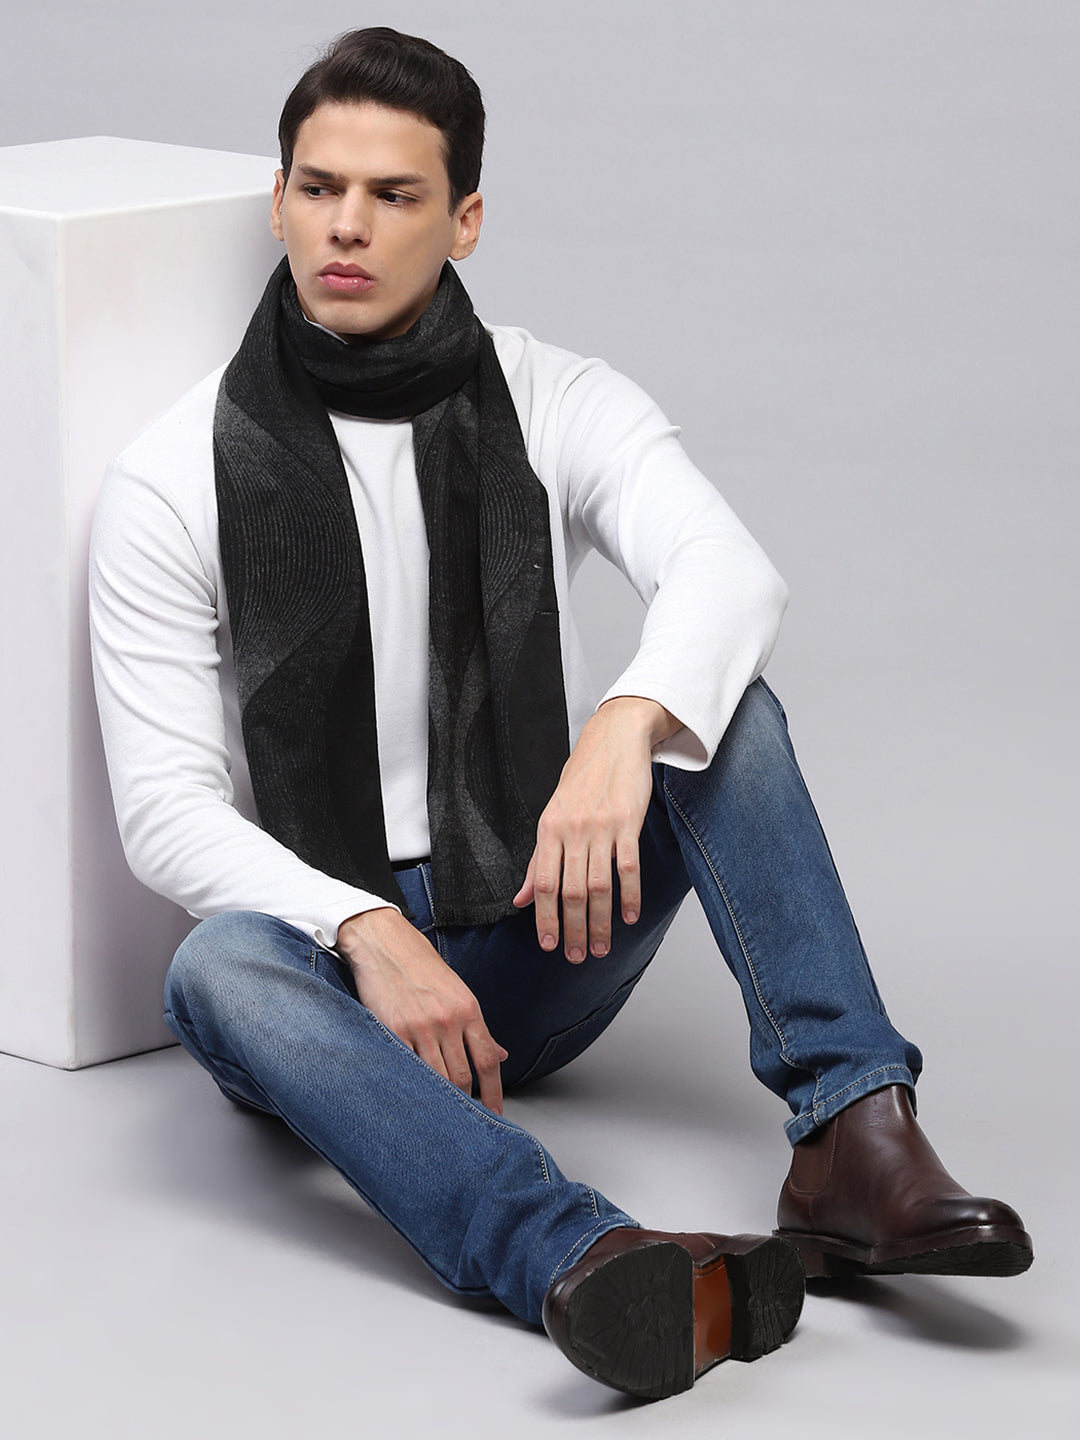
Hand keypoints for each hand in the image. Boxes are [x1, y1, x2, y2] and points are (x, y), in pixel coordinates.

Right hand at [337, 907, 507, 1112]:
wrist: (384, 943)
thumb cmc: (421, 966)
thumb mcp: (458, 992)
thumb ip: (478, 1027)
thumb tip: (502, 1055)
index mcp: (468, 1009)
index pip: (487, 1061)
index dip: (494, 1092)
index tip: (495, 1112)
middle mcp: (448, 1019)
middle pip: (464, 1076)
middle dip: (466, 1101)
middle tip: (464, 1118)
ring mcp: (420, 1026)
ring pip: (437, 1077)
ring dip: (441, 1099)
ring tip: (440, 1114)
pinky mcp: (393, 1029)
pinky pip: (408, 1067)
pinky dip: (413, 1085)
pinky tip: (415, 1095)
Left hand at [512, 696, 678, 962]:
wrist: (613, 741)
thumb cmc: (582, 780)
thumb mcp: (552, 816)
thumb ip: (537, 860)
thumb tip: (520, 899)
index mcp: (548, 830)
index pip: (542, 883)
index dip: (544, 918)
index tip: (550, 945)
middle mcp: (572, 830)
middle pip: (570, 891)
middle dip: (574, 929)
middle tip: (578, 957)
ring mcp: (601, 827)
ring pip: (599, 885)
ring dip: (601, 921)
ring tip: (602, 947)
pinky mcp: (628, 822)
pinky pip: (628, 866)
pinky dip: (629, 895)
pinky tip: (629, 916)